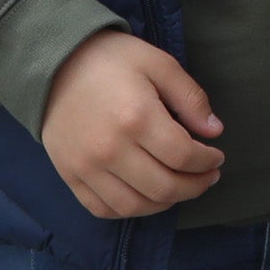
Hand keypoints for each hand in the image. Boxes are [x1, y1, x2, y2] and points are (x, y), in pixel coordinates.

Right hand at [38, 30, 225, 218]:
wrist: (53, 63)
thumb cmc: (111, 59)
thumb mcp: (159, 63)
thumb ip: (190, 97)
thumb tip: (214, 132)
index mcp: (137, 117)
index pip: (184, 157)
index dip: (207, 162)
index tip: (216, 157)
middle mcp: (110, 149)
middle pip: (164, 187)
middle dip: (195, 187)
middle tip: (207, 177)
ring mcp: (86, 167)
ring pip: (135, 206)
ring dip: (166, 203)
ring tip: (180, 188)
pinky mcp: (69, 175)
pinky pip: (103, 209)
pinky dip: (129, 210)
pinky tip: (145, 196)